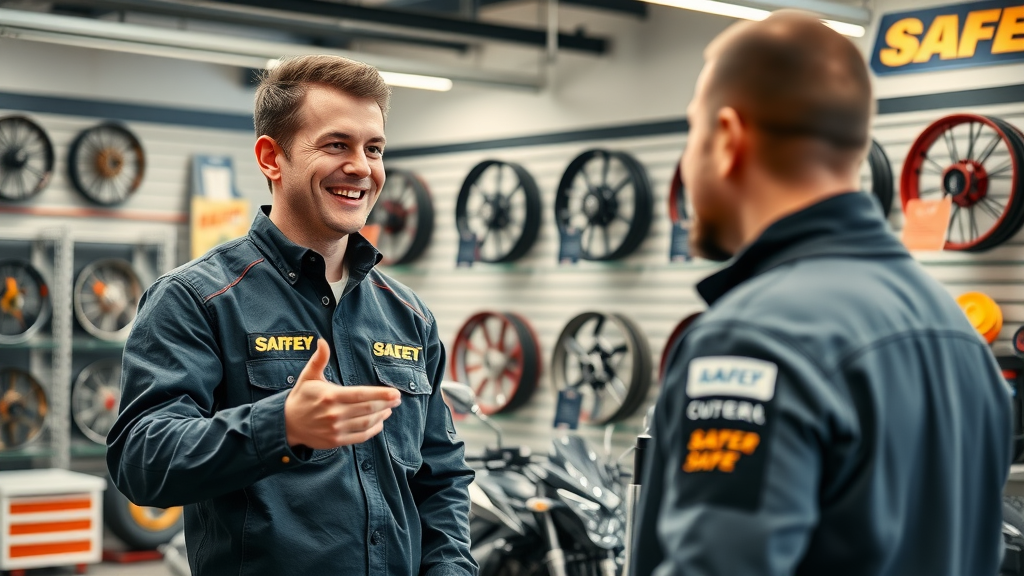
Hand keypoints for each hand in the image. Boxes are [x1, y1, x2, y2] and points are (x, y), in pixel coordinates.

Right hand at [284, 338, 400, 449]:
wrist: (287, 424)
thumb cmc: (301, 397)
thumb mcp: (308, 376)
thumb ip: (319, 360)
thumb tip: (322, 341)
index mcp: (330, 396)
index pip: (361, 394)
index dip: (380, 394)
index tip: (395, 392)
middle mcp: (334, 414)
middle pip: (368, 409)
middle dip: (386, 403)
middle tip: (397, 399)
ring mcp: (335, 429)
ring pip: (366, 423)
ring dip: (381, 416)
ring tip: (389, 408)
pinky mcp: (336, 441)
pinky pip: (360, 437)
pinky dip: (373, 430)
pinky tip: (379, 422)